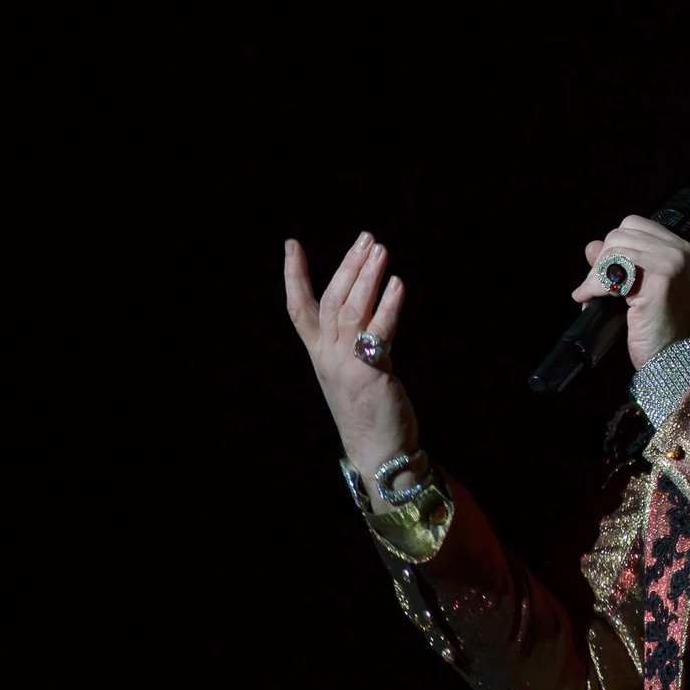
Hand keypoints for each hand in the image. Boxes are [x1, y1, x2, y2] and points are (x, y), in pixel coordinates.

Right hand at [284, 231, 418, 511]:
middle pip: (332, 300)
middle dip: (348, 265)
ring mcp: (346, 364)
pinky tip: (398, 284)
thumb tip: (367, 300)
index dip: (294, 275)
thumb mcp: (351, 370)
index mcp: (319, 354)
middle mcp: (327, 356)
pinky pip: (380, 331)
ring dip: (368, 276)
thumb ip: (353, 338)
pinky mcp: (370, 372)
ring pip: (353, 309)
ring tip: (380, 250)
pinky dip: (389, 305)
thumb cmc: (368, 409)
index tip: (291, 244)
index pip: (299, 308)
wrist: (377, 452)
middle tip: (365, 238)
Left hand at [570, 215, 689, 369]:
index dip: (613, 246)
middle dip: (601, 261)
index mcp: (681, 249)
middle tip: (596, 288)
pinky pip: (610, 273)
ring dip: (594, 275)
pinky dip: (592, 287)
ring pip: (612, 251)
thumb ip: (622, 263)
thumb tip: (591, 246)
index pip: (634, 225)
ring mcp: (669, 263)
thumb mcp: (644, 289)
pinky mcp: (657, 281)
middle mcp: (678, 251)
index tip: (606, 271)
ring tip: (592, 296)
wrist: (683, 361)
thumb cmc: (666, 330)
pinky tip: (587, 300)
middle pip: (620, 235)